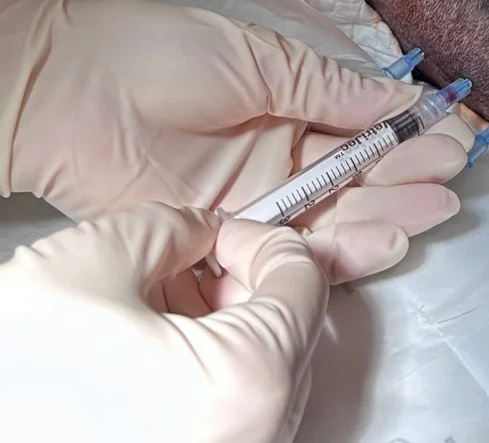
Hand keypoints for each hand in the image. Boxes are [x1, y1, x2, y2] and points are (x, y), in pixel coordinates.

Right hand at [0, 202, 327, 442]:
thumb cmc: (18, 382)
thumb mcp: (95, 259)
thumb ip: (173, 225)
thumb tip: (200, 232)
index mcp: (246, 381)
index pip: (301, 281)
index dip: (257, 239)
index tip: (221, 234)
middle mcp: (255, 438)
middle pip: (288, 331)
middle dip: (240, 282)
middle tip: (190, 262)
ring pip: (261, 375)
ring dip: (223, 326)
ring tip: (157, 305)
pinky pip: (232, 413)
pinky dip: (206, 372)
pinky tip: (150, 352)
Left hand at [1, 0, 472, 280]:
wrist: (72, 91)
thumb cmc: (163, 54)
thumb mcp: (262, 58)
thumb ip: (332, 87)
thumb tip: (400, 95)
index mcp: (290, 97)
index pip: (361, 119)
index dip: (406, 126)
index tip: (452, 127)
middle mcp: (281, 149)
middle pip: (356, 170)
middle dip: (408, 170)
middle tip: (454, 170)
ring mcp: (258, 193)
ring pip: (335, 209)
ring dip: (389, 209)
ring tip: (437, 206)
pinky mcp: (233, 232)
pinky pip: (297, 242)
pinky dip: (342, 243)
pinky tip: (387, 236)